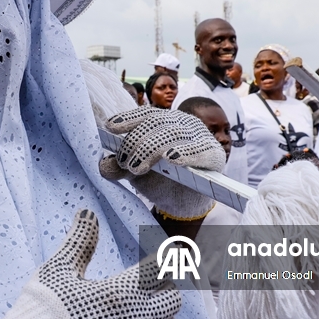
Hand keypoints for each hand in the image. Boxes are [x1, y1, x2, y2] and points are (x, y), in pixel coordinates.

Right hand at [0, 209, 180, 318]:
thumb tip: (87, 212)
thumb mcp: (58, 270)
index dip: (165, 260)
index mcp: (122, 291)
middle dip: (162, 290)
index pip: (162, 269)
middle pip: (173, 300)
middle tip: (148, 288)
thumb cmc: (42, 312)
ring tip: (142, 316)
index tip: (163, 258)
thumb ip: (80, 242)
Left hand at [99, 106, 224, 220]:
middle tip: (124, 162)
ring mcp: (200, 137)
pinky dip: (185, 153)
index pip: (145, 114)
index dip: (128, 118)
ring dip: (152, 148)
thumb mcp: (136, 173)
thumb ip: (119, 168)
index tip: (110, 127)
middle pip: (157, 123)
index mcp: (164, 122)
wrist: (185, 203)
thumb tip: (103, 165)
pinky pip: (200, 150)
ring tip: (136, 167)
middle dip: (137, 141)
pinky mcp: (214, 155)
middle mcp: (183, 123)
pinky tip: (171, 158)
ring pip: (174, 134)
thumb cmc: (161, 180)